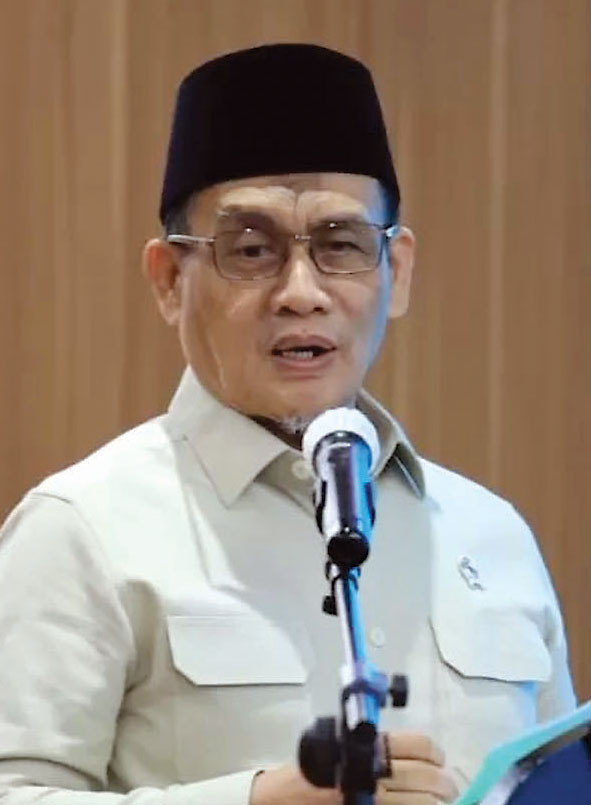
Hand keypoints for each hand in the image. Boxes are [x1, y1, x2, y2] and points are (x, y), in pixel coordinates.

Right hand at [249, 732, 458, 803]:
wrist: (283, 797)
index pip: (418, 744)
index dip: (435, 754)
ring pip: (423, 803)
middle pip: (426, 775)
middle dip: (444, 784)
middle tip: (448, 788)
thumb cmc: (313, 768)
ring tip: (437, 803)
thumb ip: (371, 747)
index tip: (439, 760)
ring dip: (436, 803)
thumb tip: (416, 755)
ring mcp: (371, 798)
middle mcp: (371, 772)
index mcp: (366, 746)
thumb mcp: (341, 745)